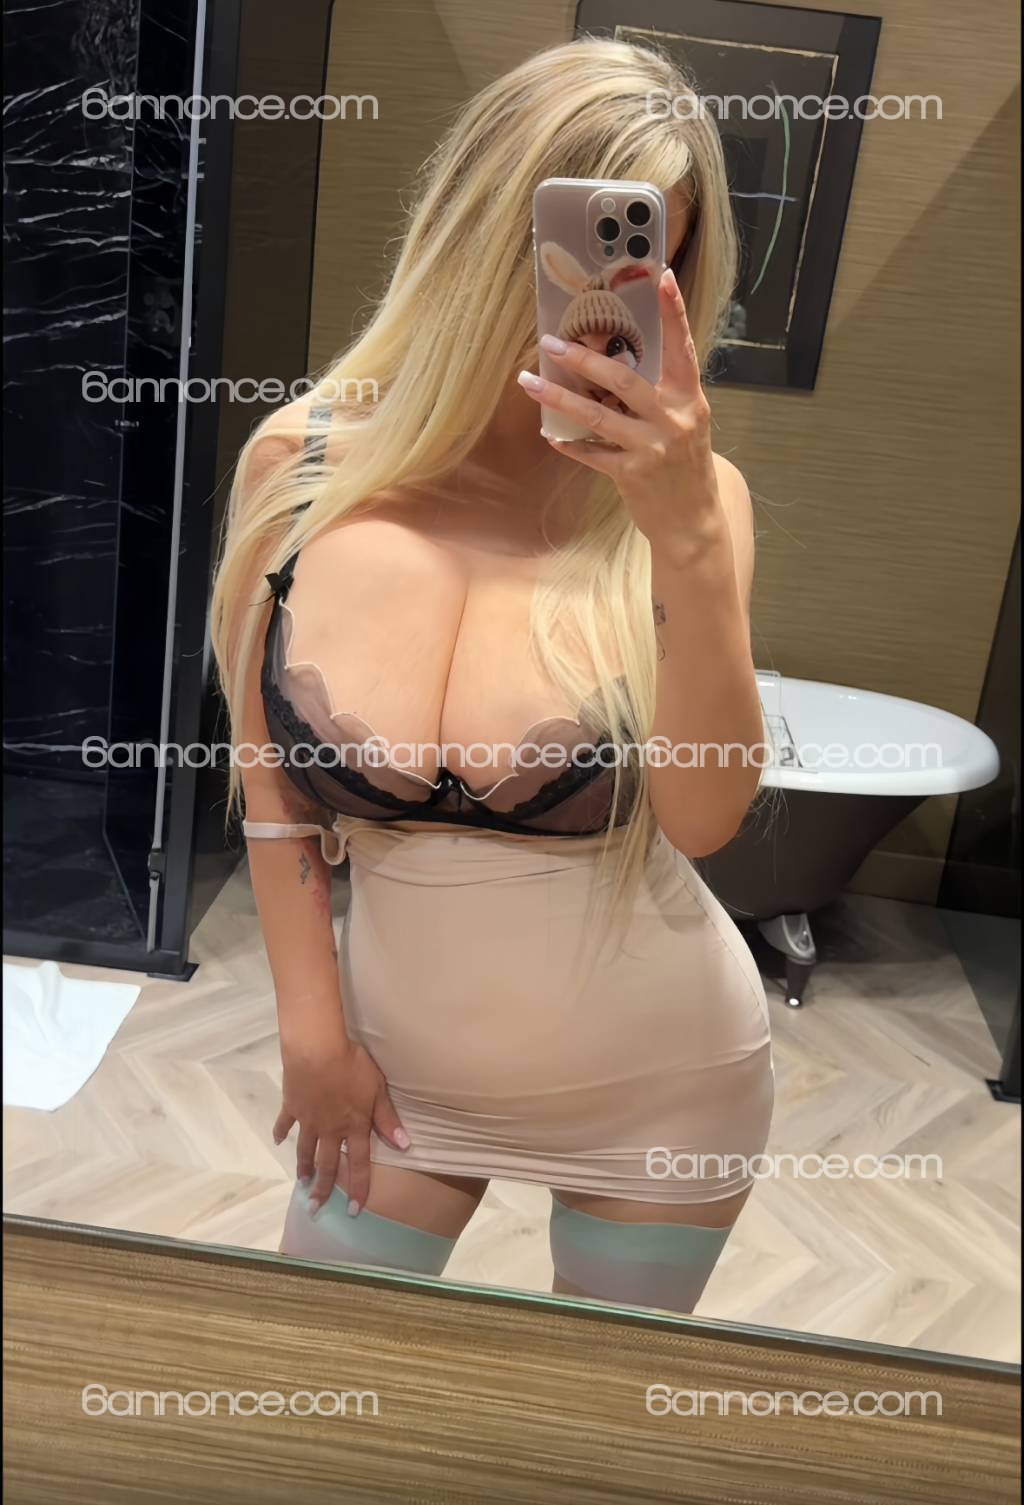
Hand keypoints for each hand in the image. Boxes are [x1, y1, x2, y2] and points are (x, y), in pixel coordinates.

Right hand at [274, 1039, 408, 1216]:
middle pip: (327, 1164)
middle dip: (323, 1188)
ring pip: (305, 1150)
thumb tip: (405, 1145)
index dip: (358, 1188)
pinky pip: (284, 1123)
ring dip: (304, 1168)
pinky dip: (280, 1132)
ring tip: (302, 1183)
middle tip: (315, 1208)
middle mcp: (330, 1130)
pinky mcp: (291, 1106)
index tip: (353, 1211)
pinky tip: (277, 1141)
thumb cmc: (352, 1066)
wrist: (316, 1051)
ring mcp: (308, 1120)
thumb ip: (388, 1118)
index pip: (359, 1164)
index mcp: (354, 1126)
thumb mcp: (377, 1090)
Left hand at [518, 268, 720, 551]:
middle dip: (585, 359)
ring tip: (529, 381)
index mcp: (689, 399)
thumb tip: (614, 367)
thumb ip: (660, 395)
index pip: (682, 347)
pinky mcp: (633, 474)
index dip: (674, 312)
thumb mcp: (685, 424)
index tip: (662, 276)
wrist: (694, 520)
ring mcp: (653, 448)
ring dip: (560, 397)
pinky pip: (592, 454)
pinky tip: (549, 435)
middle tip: (552, 341)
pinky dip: (569, 444)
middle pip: (624, 380)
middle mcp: (674, 419)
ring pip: (599, 416)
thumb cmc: (684, 466)